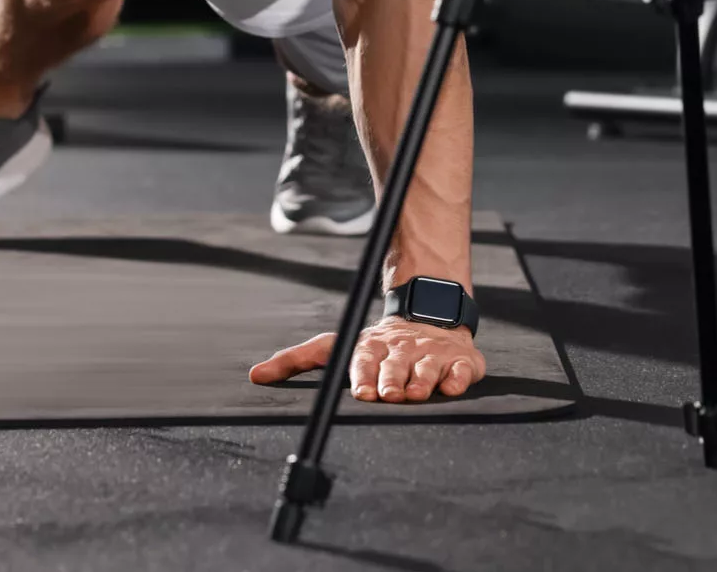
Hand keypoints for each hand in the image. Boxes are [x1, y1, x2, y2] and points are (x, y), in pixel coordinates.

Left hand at [248, 317, 484, 402]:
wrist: (430, 320)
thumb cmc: (378, 346)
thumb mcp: (337, 346)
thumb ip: (297, 360)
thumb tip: (255, 375)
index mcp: (372, 346)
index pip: (364, 359)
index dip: (363, 375)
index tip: (361, 391)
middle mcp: (402, 349)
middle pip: (395, 365)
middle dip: (391, 379)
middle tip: (388, 394)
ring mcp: (432, 353)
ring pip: (427, 367)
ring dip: (422, 380)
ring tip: (416, 393)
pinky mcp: (460, 360)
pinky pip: (461, 369)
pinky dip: (457, 377)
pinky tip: (451, 385)